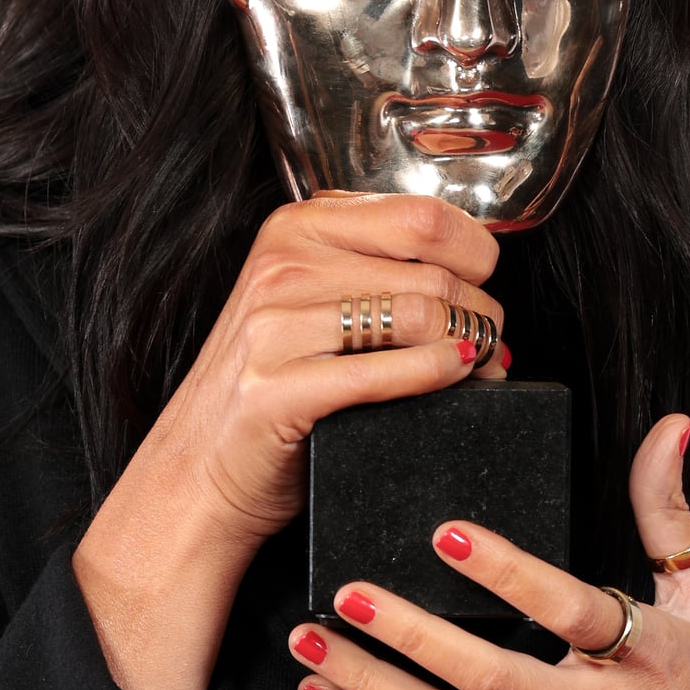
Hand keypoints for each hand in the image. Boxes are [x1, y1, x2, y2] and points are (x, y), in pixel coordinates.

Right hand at [74, 193, 503, 689]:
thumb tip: (480, 288)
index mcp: (296, 228)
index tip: (482, 285)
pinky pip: (390, 370)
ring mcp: (276, 324)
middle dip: (481, 311)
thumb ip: (377, 276)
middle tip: (491, 344)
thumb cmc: (269, 394)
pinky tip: (454, 380)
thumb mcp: (312, 307)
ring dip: (470, 346)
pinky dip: (438, 375)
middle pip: (432, 270)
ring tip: (479, 370)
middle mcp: (282, 265)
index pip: (423, 214)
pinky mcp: (280, 387)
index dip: (476, 253)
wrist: (198, 475)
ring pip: (420, 314)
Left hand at [287, 413, 689, 689]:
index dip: (508, 573)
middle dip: (411, 635)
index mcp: (645, 655)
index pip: (570, 609)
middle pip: (491, 676)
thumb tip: (670, 426)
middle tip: (347, 592)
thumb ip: (669, 514)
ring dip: (372, 687)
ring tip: (311, 643)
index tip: (447, 531)